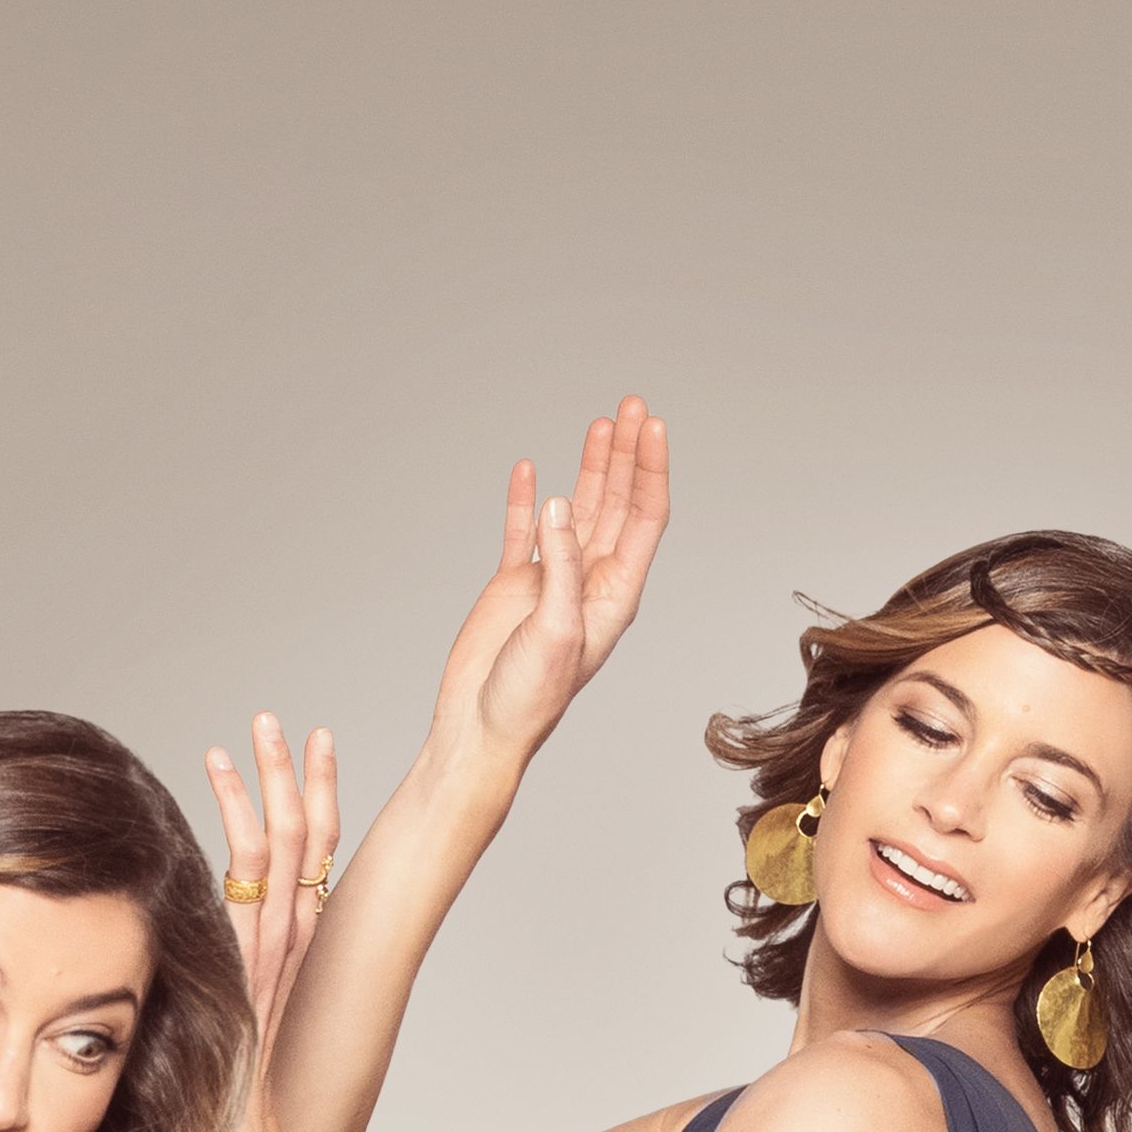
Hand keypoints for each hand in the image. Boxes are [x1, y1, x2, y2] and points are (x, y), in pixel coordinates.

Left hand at [199, 713, 342, 1131]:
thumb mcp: (184, 1085)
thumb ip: (167, 1041)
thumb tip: (104, 1026)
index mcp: (262, 989)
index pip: (285, 885)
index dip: (288, 824)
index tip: (279, 766)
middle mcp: (274, 977)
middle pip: (295, 860)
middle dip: (289, 787)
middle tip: (278, 722)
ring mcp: (269, 984)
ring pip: (284, 870)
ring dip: (278, 797)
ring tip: (271, 730)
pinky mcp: (254, 997)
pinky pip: (258, 911)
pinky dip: (252, 852)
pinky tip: (238, 802)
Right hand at [428, 400, 673, 771]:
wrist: (481, 726)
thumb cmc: (529, 696)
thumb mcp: (556, 630)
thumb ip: (561, 567)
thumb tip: (558, 505)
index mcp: (616, 594)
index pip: (644, 518)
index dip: (650, 470)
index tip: (650, 426)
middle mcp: (591, 581)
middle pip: (618, 503)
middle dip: (627, 455)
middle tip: (631, 406)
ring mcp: (552, 581)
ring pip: (577, 509)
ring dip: (589, 467)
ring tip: (600, 423)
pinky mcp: (514, 586)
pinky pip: (523, 532)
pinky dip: (526, 499)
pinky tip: (531, 468)